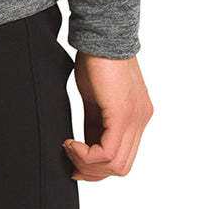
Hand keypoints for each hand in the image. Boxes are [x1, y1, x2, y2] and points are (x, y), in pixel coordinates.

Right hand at [63, 53, 152, 182]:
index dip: (97, 168)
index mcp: (136, 118)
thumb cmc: (96, 61)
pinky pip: (107, 152)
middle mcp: (140, 121)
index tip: (74, 163)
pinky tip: (70, 143)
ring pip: (115, 164)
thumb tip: (83, 146)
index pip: (122, 158)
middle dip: (91, 172)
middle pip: (121, 167)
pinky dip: (85, 155)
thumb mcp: (95, 101)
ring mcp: (135, 119)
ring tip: (68, 148)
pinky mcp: (122, 115)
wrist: (101, 37)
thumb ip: (95, 124)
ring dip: (86, 164)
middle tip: (69, 162)